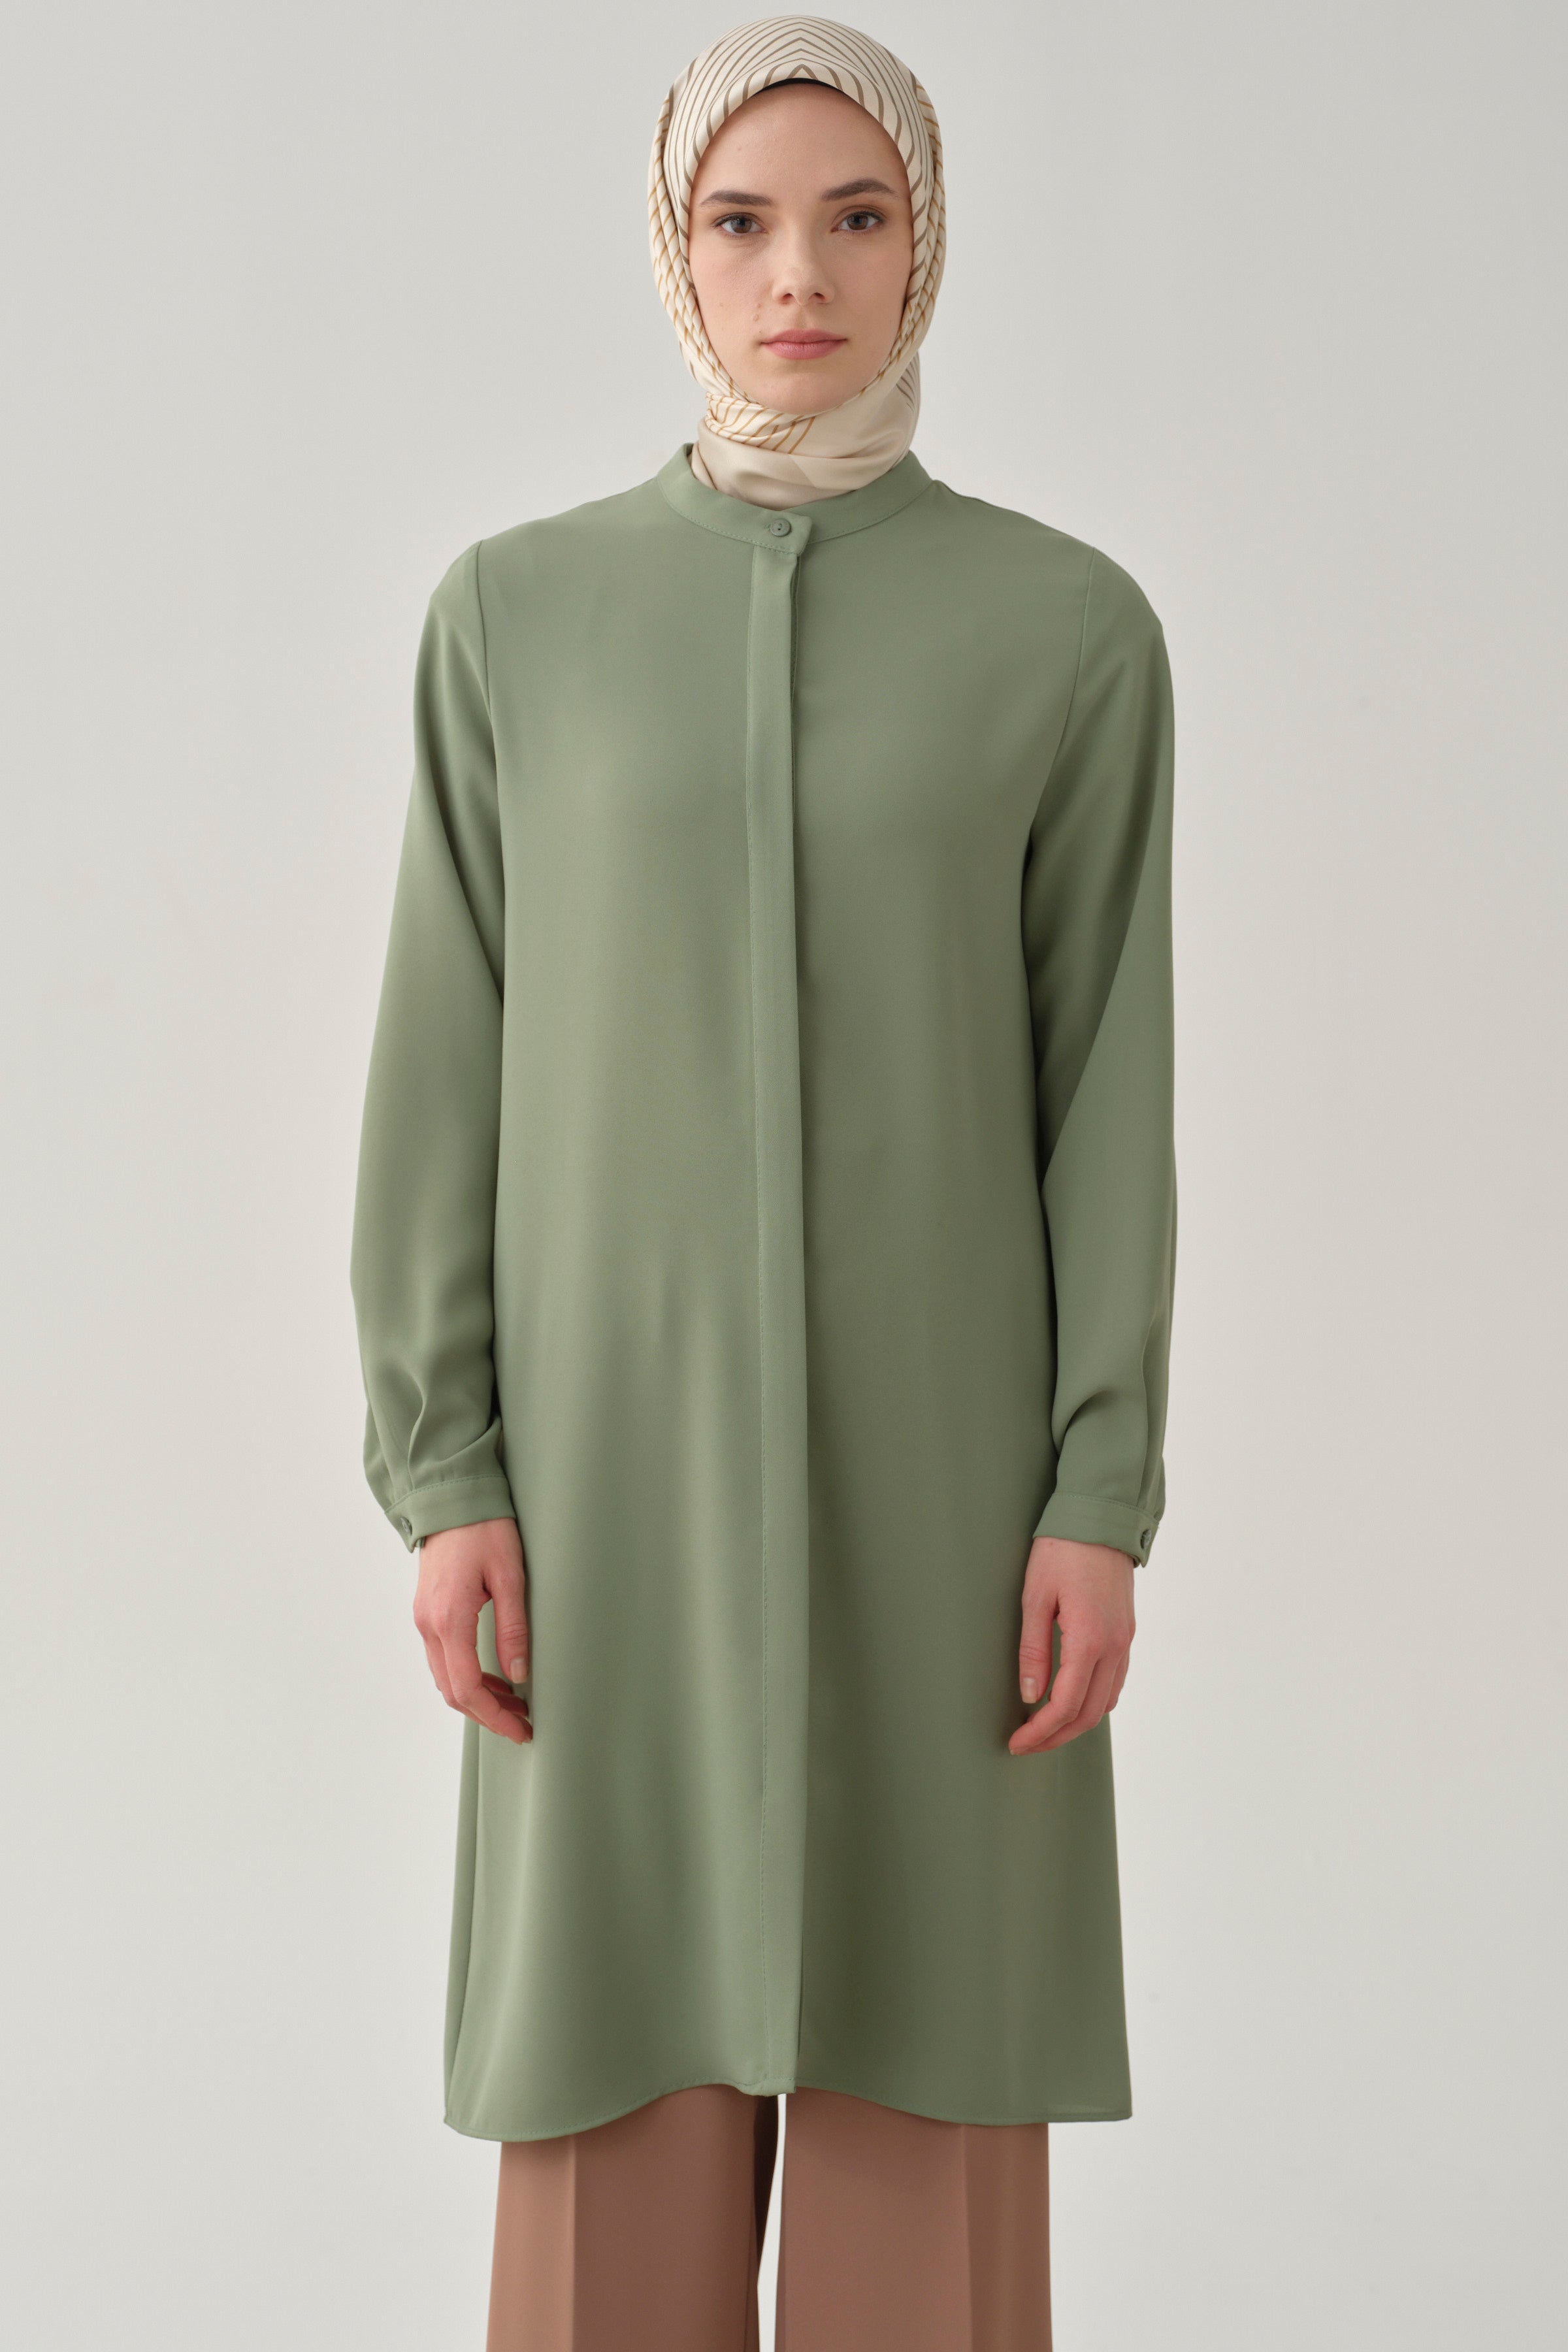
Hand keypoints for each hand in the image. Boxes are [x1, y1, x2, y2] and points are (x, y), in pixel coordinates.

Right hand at [412, 1519, 531, 1743]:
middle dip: (487, 1714)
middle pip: (453, 1691)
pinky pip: (443, 1659)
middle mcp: (428, 1625)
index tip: (520, 1730)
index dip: (494, 1717)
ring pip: (446, 1678)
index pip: (467, 1688)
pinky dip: (466, 1677)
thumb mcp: (510, 1576)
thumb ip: (513, 1628)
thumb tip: (519, 1675)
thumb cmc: (484, 1529)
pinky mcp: (427, 1612)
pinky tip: (494, 1677)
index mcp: (449, 1619)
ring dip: (477, 1697)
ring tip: (515, 1703)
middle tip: (522, 1723)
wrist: (451, 1499)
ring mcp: (424, 1619)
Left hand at [1008, 1536, 1134, 1756]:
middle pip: (1089, 1714)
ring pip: (1106, 1701)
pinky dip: (1093, 1701)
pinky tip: (1072, 1700)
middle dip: (1056, 1736)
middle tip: (1026, 1744)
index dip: (1040, 1732)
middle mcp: (1114, 1647)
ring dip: (1076, 1722)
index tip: (1017, 1742)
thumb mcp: (1035, 1597)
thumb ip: (1034, 1650)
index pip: (1065, 1705)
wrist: (1102, 1518)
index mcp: (1090, 1640)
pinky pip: (1115, 1681)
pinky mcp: (1126, 1632)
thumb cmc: (1063, 1551)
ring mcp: (1125, 1641)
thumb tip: (1031, 1695)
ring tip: (1045, 1727)